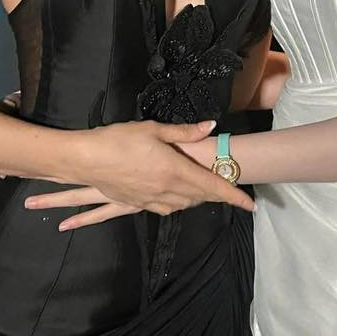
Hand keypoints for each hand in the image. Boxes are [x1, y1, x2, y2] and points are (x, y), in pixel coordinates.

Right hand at [27, 119, 252, 223]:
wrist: (84, 160)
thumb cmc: (118, 140)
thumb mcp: (152, 129)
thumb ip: (184, 132)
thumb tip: (210, 127)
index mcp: (175, 171)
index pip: (212, 186)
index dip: (233, 196)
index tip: (251, 204)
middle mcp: (167, 190)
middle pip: (200, 197)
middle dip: (215, 194)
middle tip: (226, 187)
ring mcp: (151, 200)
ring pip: (183, 205)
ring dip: (196, 199)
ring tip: (202, 189)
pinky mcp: (137, 204)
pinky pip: (165, 208)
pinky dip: (177, 203)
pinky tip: (175, 197)